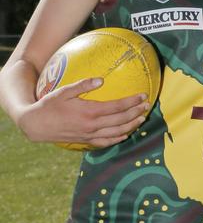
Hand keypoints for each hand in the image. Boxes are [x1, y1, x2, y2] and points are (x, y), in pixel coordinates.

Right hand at [19, 78, 149, 147]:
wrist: (36, 125)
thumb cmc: (49, 105)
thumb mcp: (64, 91)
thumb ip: (84, 85)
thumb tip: (101, 80)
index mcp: (90, 111)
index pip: (118, 106)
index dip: (132, 101)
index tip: (143, 96)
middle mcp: (93, 125)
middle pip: (121, 119)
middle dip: (136, 112)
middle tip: (147, 106)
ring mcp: (90, 135)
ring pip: (117, 132)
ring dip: (131, 125)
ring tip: (142, 119)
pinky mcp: (86, 141)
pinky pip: (106, 142)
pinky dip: (118, 138)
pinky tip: (125, 134)